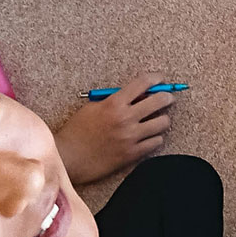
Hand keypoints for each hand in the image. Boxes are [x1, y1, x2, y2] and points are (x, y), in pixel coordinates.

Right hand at [54, 71, 176, 183]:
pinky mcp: (132, 154)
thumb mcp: (92, 107)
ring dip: (161, 119)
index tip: (160, 79)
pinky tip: (149, 136)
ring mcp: (131, 137)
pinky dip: (155, 138)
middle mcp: (125, 118)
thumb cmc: (77, 131)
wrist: (68, 158)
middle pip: (159, 100)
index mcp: (114, 103)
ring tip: (156, 119)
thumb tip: (138, 95)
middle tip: (166, 98)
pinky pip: (156, 142)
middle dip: (166, 96)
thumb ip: (115, 100)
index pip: (143, 82)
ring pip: (163, 123)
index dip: (156, 78)